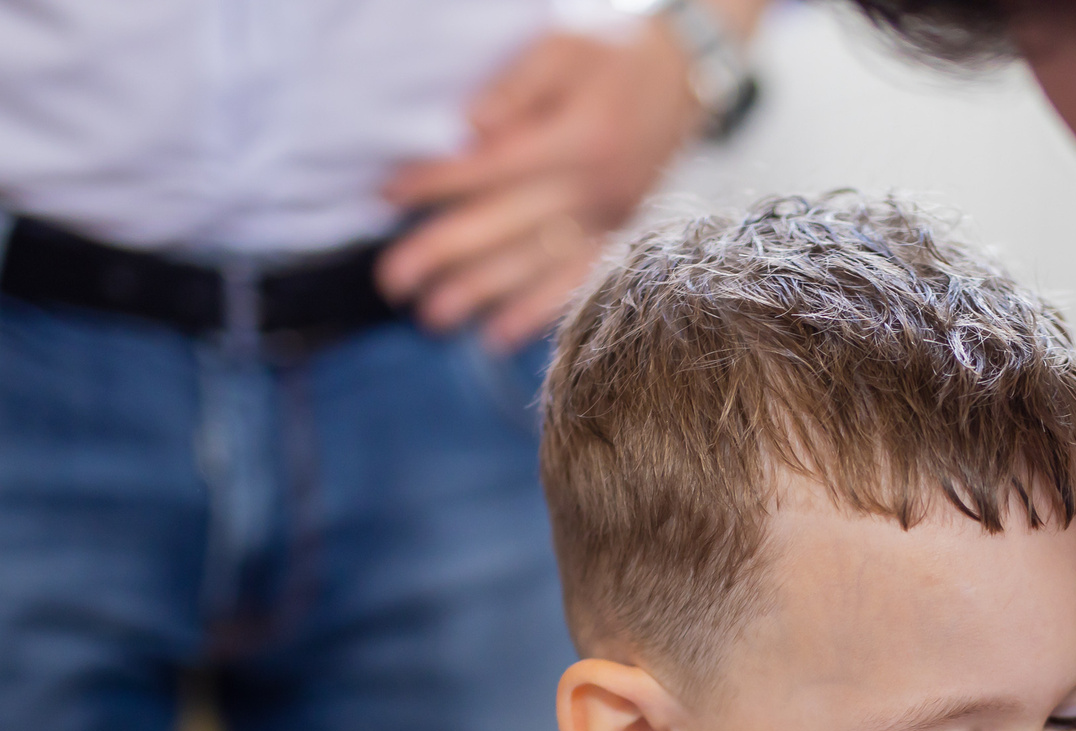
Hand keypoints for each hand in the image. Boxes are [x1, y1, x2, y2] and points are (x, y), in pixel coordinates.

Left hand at [380, 15, 739, 348]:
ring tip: (431, 317)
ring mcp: (611, 218)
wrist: (688, 76)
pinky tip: (498, 337)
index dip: (437, 182)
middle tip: (392, 280)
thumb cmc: (613, 55)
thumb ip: (516, 88)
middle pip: (506, 225)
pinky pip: (576, 282)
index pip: (492, 167)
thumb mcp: (562, 49)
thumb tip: (470, 127)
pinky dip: (537, 312)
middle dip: (444, 253)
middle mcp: (595, 187)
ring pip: (536, 263)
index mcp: (576, 138)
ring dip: (481, 294)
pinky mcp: (622, 236)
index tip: (387, 197)